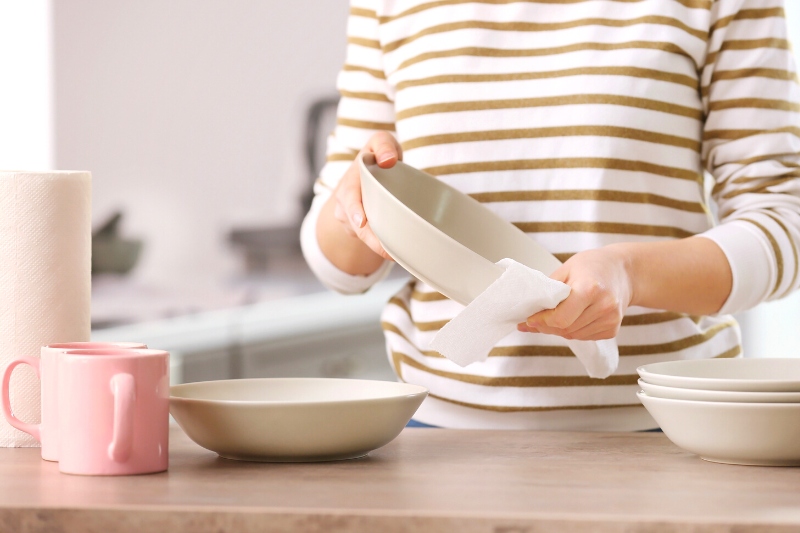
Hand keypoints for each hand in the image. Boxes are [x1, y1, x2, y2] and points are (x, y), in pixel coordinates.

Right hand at [330, 131, 401, 259]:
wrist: (364, 174)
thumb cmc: (376, 157)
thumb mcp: (380, 142)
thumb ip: (384, 145)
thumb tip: (388, 160)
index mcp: (350, 182)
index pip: (349, 198)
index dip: (354, 210)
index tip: (361, 221)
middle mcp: (345, 202)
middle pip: (357, 226)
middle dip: (372, 241)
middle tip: (390, 253)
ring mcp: (349, 219)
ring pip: (363, 237)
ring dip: (379, 246)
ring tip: (397, 255)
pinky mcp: (357, 230)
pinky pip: (368, 240)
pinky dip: (381, 245)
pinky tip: (396, 251)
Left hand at [517, 245, 633, 340]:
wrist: (624, 271)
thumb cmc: (593, 266)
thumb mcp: (567, 269)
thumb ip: (549, 290)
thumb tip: (529, 310)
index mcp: (590, 289)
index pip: (561, 318)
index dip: (542, 321)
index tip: (530, 319)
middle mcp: (604, 306)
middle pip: (566, 329)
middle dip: (547, 326)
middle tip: (535, 321)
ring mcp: (611, 319)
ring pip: (573, 335)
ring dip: (559, 329)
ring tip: (554, 317)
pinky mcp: (612, 329)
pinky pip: (584, 337)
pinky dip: (573, 330)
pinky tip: (573, 318)